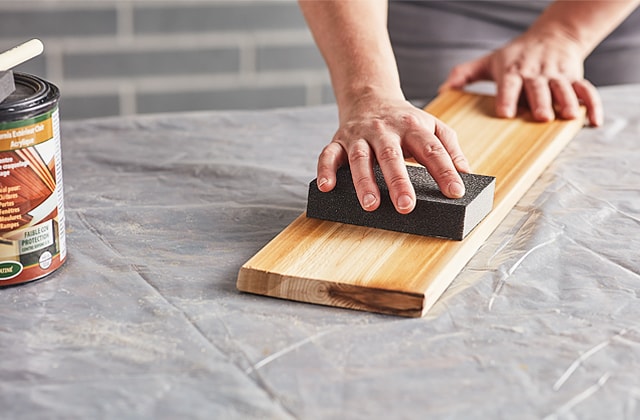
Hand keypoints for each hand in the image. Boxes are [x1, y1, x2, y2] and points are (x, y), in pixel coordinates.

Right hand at [316, 94, 470, 213]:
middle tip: (406, 206)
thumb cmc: (404, 120)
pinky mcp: (339, 140)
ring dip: (364, 181)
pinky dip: (326, 170)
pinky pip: (328, 154)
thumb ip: (449, 148)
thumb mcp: (432, 126)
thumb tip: (466, 174)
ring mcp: (359, 135)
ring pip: (360, 158)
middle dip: (398, 181)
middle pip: (391, 155)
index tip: (454, 192)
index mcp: (413, 126)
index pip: (431, 149)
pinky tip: (327, 186)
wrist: (370, 96)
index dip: (444, 170)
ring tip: (371, 205)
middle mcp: (384, 130)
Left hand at [440, 30, 602, 126]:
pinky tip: (592, 121)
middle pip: (538, 87)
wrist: (553, 35)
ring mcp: (557, 75)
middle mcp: (535, 72)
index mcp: (513, 70)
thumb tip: (442, 90)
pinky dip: (592, 105)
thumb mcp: (488, 61)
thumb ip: (464, 75)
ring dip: (566, 101)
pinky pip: (587, 90)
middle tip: (540, 116)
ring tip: (566, 116)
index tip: (506, 113)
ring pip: (564, 88)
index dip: (507, 97)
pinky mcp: (575, 77)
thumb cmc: (516, 55)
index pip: (509, 83)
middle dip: (540, 100)